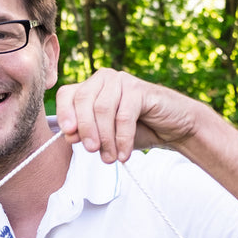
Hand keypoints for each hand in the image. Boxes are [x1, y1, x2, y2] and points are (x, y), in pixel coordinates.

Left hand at [55, 68, 198, 162]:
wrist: (172, 128)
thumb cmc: (136, 130)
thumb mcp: (105, 136)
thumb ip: (86, 134)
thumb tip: (69, 135)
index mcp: (90, 87)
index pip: (67, 94)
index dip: (64, 113)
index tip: (68, 135)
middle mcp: (103, 79)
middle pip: (83, 101)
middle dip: (85, 129)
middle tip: (92, 151)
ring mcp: (122, 81)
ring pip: (102, 109)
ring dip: (105, 138)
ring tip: (110, 158)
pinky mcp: (139, 89)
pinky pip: (123, 116)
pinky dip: (122, 139)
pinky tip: (124, 154)